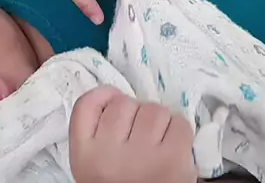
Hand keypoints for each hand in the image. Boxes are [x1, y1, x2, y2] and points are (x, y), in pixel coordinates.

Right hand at [69, 86, 196, 182]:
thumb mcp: (94, 167)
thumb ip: (99, 137)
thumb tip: (120, 99)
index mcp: (84, 156)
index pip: (86, 104)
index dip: (103, 96)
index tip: (113, 103)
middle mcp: (108, 153)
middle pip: (123, 103)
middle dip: (135, 114)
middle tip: (139, 137)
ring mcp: (141, 156)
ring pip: (154, 110)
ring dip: (159, 123)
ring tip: (157, 144)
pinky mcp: (173, 161)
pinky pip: (180, 125)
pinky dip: (180, 133)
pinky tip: (174, 150)